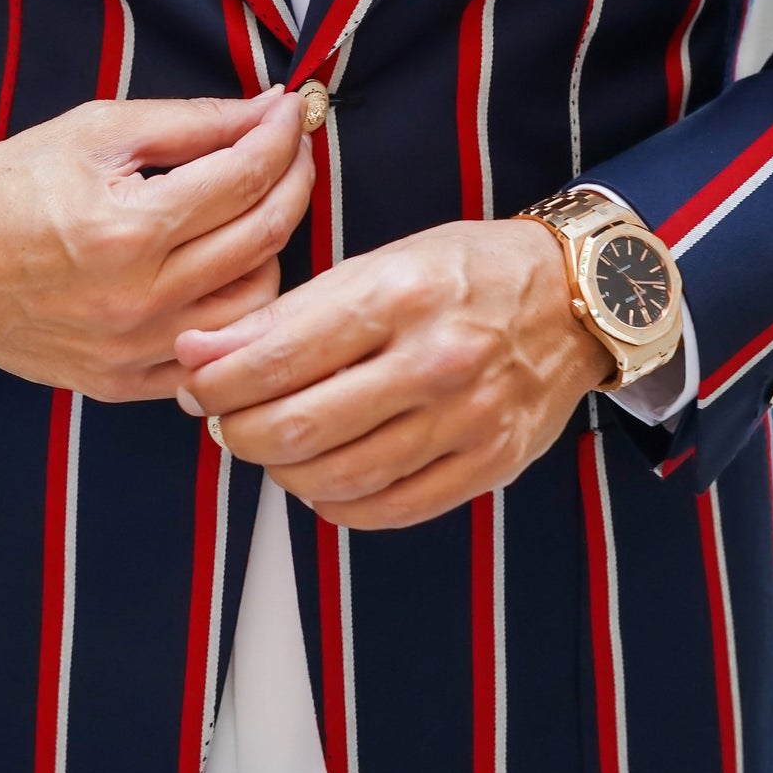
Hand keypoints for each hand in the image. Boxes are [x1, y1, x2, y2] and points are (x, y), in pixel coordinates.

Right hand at [0, 90, 314, 399]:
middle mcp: (135, 301)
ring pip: (256, 304)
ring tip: (256, 207)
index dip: (280, 136)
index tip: (291, 111)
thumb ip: (189, 123)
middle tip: (291, 147)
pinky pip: (215, 352)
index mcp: (125, 231)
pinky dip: (236, 309)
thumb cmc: (1, 188)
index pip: (244, 179)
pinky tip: (225, 267)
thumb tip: (265, 109)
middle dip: (294, 180)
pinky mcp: (123, 382)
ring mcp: (132, 351)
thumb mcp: (92, 132)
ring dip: (271, 248)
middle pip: (263, 238)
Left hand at [174, 218, 612, 528]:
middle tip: (224, 421)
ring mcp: (467, 419)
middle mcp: (435, 360)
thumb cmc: (465, 272)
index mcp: (398, 295)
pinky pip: (390, 509)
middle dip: (238, 432)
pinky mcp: (489, 464)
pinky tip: (323, 478)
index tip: (197, 383)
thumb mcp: (379, 263)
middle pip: (298, 427)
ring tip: (271, 447)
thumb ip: (290, 313)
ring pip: (338, 476)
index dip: (216, 382)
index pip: (276, 357)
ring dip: (282, 471)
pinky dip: (338, 503)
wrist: (575, 298)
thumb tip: (200, 353)